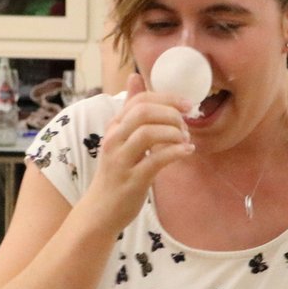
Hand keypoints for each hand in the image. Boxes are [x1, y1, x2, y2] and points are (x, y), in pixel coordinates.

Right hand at [78, 73, 193, 232]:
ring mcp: (121, 160)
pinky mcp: (131, 180)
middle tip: (187, 123)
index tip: (187, 104)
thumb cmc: (116, 174)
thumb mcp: (120, 139)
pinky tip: (187, 152)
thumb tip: (135, 77)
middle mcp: (114, 140)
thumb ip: (130, 111)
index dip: (166, 97)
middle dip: (172, 113)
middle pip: (143, 112)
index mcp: (114, 127)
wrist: (100, 211)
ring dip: (174, 133)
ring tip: (186, 141)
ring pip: (148, 133)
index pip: (139, 100)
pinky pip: (156, 159)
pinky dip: (176, 152)